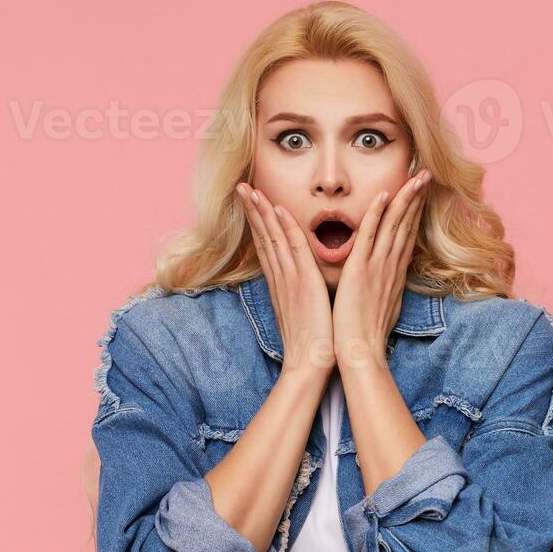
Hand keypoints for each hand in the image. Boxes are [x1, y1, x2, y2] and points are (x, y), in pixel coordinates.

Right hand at [237, 181, 334, 377]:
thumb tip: (299, 286)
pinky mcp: (304, 283)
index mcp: (281, 284)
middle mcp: (281, 278)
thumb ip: (298, 295)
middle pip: (263, 237)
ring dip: (262, 211)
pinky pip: (294, 249)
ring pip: (273, 238)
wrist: (310, 365)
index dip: (258, 223)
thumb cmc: (311, 343)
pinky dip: (286, 228)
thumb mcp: (301, 312)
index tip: (251, 202)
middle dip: (253, 210)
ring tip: (251, 189)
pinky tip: (279, 209)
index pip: (266, 246)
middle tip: (241, 186)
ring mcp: (290, 279)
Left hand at [332, 168, 429, 373]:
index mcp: (394, 274)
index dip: (415, 213)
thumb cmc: (366, 335)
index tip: (420, 194)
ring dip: (405, 198)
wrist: (360, 352)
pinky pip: (370, 235)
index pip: (407, 236)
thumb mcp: (383, 307)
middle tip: (426, 174)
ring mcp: (377, 266)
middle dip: (417, 198)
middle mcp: (390, 266)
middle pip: (407, 225)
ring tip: (416, 176)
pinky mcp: (360, 269)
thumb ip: (385, 288)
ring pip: (394, 225)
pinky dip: (377, 214)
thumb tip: (386, 281)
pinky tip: (384, 194)